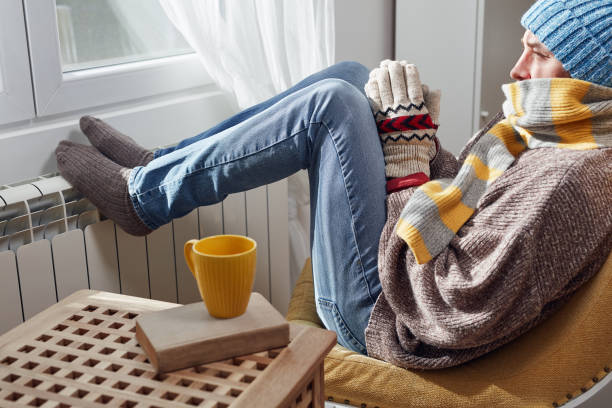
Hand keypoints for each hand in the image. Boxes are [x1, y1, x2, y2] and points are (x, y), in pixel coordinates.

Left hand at [365, 60, 439, 177]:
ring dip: (382, 75)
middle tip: (391, 63)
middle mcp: (403, 107)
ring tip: (380, 68)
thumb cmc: (420, 141)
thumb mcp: (432, 123)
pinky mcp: (378, 118)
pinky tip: (371, 81)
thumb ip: (435, 105)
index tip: (408, 64)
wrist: (405, 158)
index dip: (410, 71)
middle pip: (398, 81)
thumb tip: (437, 89)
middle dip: (395, 69)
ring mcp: (389, 112)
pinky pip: (373, 99)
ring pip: (384, 87)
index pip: (414, 82)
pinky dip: (372, 88)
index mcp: (418, 107)